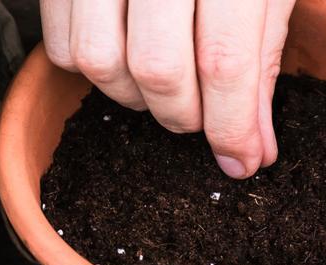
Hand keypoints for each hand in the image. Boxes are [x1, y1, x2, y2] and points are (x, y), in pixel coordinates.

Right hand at [40, 0, 295, 178]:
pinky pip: (62, 44)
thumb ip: (263, 57)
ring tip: (165, 86)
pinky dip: (94, 70)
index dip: (233, 125)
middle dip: (185, 116)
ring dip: (135, 97)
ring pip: (99, 62)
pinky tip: (125, 56)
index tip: (243, 159)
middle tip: (203, 119)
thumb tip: (252, 144)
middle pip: (157, 67)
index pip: (224, 58)